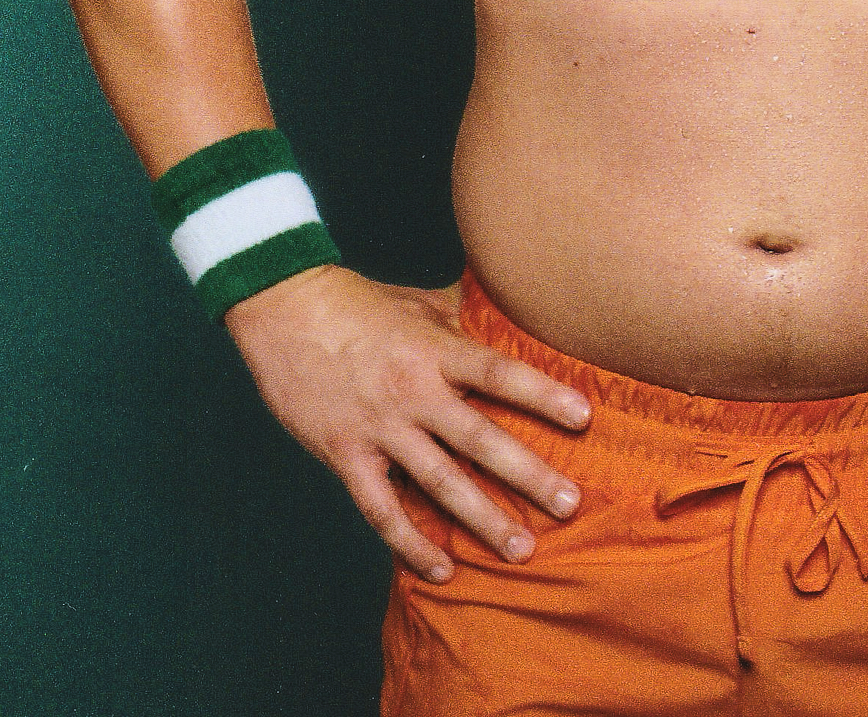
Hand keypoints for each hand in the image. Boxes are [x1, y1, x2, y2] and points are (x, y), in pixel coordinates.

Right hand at [222, 265, 590, 581]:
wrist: (283, 309)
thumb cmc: (356, 301)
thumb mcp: (417, 302)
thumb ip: (462, 318)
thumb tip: (504, 313)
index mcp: (434, 349)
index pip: (500, 373)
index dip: (543, 394)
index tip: (585, 418)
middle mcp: (412, 391)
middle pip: (480, 439)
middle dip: (528, 474)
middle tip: (569, 504)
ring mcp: (378, 427)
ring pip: (438, 483)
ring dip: (482, 519)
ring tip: (521, 549)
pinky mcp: (344, 454)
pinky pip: (382, 509)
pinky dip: (411, 542)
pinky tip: (441, 567)